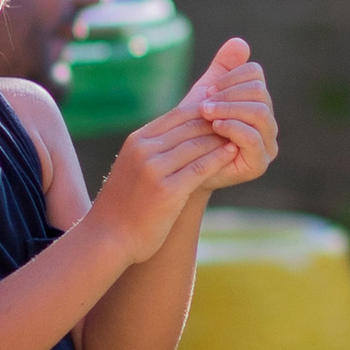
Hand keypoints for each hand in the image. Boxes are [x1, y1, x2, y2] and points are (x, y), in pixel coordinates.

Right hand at [93, 108, 241, 263]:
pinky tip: (232, 154)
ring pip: (197, 145)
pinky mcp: (167, 191)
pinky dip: (219, 158)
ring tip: (240, 136)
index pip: (177, 115)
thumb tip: (180, 134)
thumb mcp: (134, 167)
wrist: (108, 237)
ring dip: (221, 139)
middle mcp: (144, 150)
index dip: (203, 112)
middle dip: (216, 124)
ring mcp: (154, 169)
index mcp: (137, 140)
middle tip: (239, 123)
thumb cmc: (125, 203)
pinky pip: (200, 168)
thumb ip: (154, 149)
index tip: (223, 114)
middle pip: (190, 127)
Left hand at [178, 38, 277, 186]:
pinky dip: (233, 127)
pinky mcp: (259, 163)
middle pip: (259, 92)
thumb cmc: (191, 131)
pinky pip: (253, 137)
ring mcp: (268, 145)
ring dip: (229, 108)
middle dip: (229, 93)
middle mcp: (268, 123)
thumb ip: (222, 70)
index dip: (230, 76)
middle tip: (204, 104)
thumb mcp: (205, 96)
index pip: (254, 75)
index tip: (208, 90)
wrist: (179, 169)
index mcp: (257, 102)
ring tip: (206, 114)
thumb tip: (239, 42)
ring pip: (260, 112)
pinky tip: (215, 126)